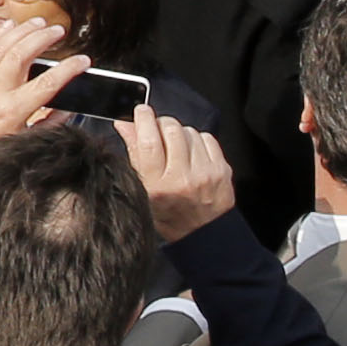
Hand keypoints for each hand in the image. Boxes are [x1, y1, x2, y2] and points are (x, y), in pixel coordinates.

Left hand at [0, 15, 86, 176]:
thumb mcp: (22, 141)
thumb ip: (49, 124)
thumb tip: (67, 110)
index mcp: (12, 110)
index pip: (46, 84)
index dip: (67, 69)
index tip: (82, 61)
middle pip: (21, 55)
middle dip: (42, 38)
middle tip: (58, 31)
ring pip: (1, 47)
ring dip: (22, 31)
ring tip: (39, 23)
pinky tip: (8, 26)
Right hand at [125, 113, 237, 240]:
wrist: (203, 233)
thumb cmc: (170, 214)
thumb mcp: (143, 189)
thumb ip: (134, 154)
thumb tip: (125, 124)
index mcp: (157, 185)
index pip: (148, 140)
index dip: (143, 119)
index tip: (141, 111)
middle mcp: (182, 178)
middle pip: (170, 130)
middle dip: (161, 123)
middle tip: (158, 130)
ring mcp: (205, 174)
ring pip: (189, 131)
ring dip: (180, 133)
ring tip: (177, 148)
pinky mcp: (222, 170)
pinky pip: (207, 138)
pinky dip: (197, 140)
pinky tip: (192, 153)